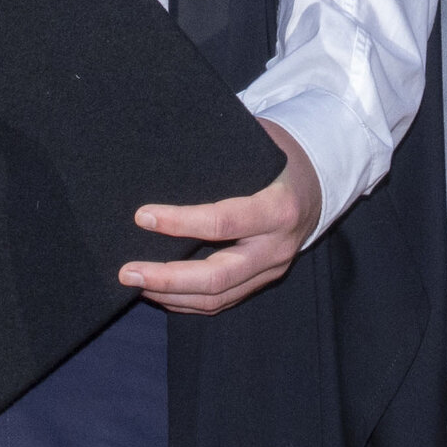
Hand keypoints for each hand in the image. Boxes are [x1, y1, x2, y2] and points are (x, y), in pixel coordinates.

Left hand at [124, 124, 318, 314]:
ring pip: (216, 298)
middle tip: (126, 272)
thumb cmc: (281, 158)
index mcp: (277, 208)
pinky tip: (159, 292)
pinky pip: (222, 302)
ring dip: (171, 295)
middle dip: (167, 278)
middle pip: (216, 277)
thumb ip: (223, 149)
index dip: (179, 222)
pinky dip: (187, 302)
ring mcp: (270, 270)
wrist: (319, 184)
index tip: (142, 217)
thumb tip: (171, 144)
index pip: (222, 223)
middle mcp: (275, 247)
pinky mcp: (262, 281)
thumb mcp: (261, 144)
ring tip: (135, 283)